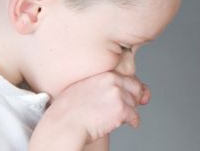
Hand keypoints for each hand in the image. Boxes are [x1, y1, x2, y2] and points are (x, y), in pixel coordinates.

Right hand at [29, 72, 150, 150]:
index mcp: (104, 73)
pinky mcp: (121, 110)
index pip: (128, 78)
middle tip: (128, 107)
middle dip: (133, 99)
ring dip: (130, 111)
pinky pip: (135, 117)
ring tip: (119, 117)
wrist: (63, 125)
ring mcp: (117, 94)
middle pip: (136, 89)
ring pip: (135, 104)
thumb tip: (125, 89)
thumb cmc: (68, 111)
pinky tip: (130, 124)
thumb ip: (104, 85)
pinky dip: (134, 122)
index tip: (130, 95)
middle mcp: (112, 81)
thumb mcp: (84, 87)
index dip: (129, 89)